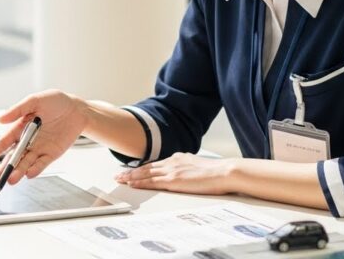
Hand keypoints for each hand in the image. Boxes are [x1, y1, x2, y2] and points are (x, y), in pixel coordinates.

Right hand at [0, 89, 88, 185]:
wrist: (77, 109)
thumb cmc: (55, 101)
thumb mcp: (35, 100)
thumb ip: (18, 110)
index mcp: (19, 127)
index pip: (3, 143)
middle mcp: (27, 140)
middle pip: (12, 157)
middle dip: (3, 169)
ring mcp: (39, 148)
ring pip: (25, 163)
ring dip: (18, 172)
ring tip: (11, 180)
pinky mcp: (51, 153)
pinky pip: (42, 163)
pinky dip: (36, 169)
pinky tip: (29, 174)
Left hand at [114, 152, 236, 194]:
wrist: (224, 172)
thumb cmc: (216, 172)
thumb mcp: (198, 165)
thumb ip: (188, 166)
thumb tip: (184, 170)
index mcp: (178, 158)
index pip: (155, 164)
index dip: (142, 168)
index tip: (132, 171)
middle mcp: (172, 162)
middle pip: (147, 168)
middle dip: (131, 172)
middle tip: (119, 175)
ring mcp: (172, 171)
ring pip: (146, 174)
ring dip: (131, 177)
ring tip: (120, 180)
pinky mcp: (174, 180)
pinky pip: (153, 182)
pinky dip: (140, 183)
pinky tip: (132, 184)